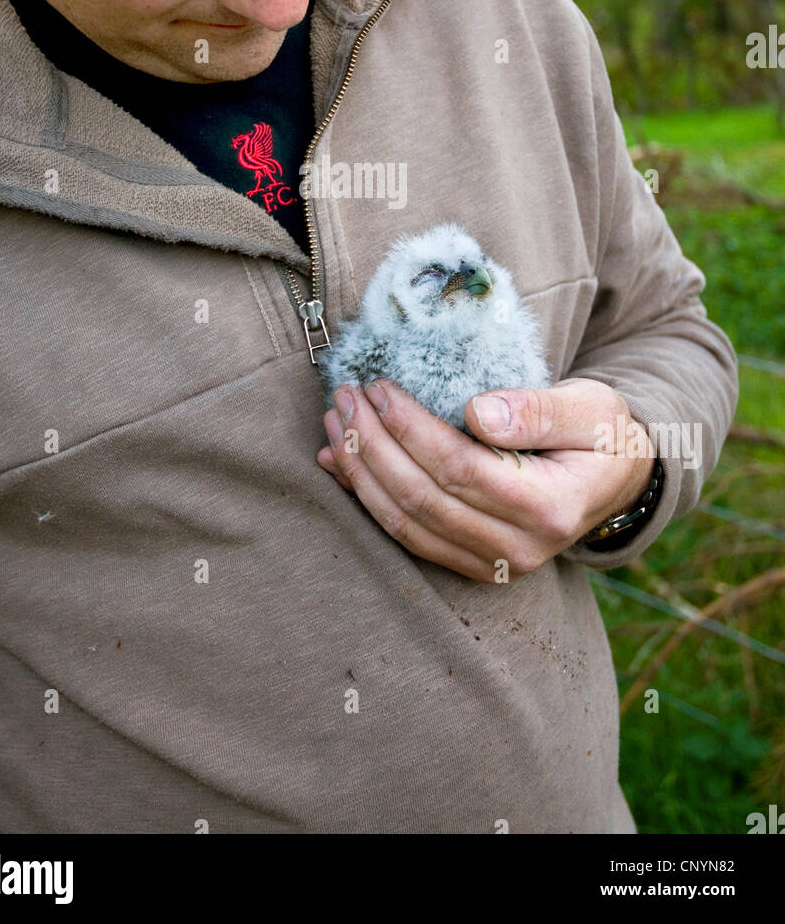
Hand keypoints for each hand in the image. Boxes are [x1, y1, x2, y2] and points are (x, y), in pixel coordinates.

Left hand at [316, 377, 655, 582]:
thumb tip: (478, 412)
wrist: (617, 479)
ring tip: (335, 425)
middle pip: (424, 500)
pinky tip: (340, 465)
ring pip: (407, 526)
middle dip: (373, 446)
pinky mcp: (471, 565)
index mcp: (550, 507)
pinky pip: (407, 537)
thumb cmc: (602, 433)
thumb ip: (539, 410)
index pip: (461, 469)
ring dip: (361, 474)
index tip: (380, 387)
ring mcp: (494, 565)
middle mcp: (520, 548)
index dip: (411, 429)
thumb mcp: (590, 408)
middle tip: (344, 398)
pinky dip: (367, 500)